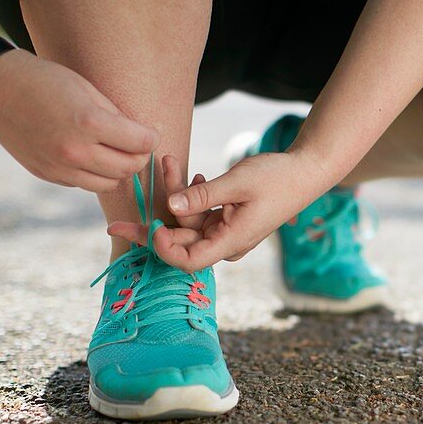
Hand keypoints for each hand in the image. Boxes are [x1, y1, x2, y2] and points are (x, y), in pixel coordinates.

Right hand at [0, 49, 158, 192]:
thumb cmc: (44, 79)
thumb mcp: (86, 89)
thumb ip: (115, 116)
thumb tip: (139, 137)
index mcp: (89, 123)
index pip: (140, 144)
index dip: (151, 138)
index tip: (150, 134)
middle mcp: (75, 151)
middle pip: (128, 169)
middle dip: (138, 157)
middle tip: (137, 145)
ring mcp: (59, 167)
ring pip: (108, 184)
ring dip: (117, 170)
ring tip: (114, 152)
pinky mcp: (47, 174)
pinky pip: (83, 183)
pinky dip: (92, 173)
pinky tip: (87, 155)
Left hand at [107, 150, 333, 272]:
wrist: (306, 171)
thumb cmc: (277, 178)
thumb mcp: (237, 182)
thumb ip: (202, 196)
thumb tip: (169, 207)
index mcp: (231, 242)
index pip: (187, 261)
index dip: (162, 249)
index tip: (148, 227)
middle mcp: (226, 243)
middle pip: (179, 244)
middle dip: (151, 225)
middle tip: (116, 219)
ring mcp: (226, 232)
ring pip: (187, 224)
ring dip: (175, 196)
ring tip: (167, 162)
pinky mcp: (227, 220)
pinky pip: (200, 214)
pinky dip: (192, 196)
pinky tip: (195, 173)